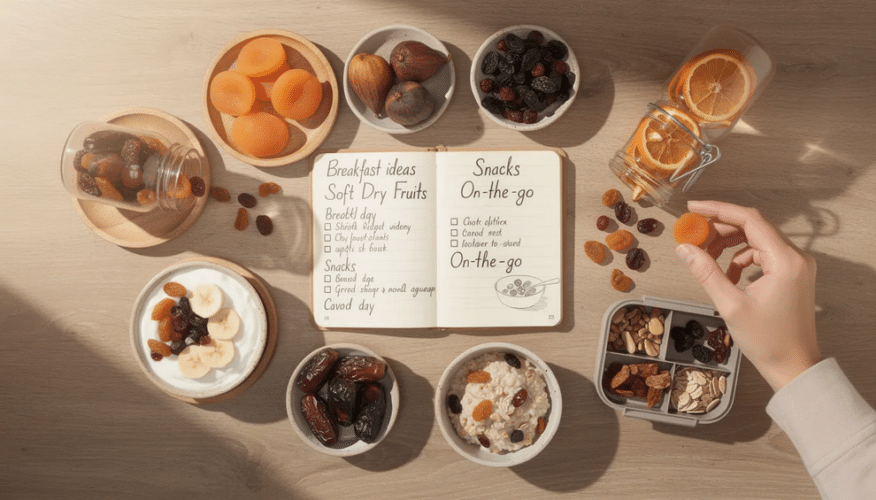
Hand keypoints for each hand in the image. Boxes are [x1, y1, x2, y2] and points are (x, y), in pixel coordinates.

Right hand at [675, 200, 821, 390]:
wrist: (795, 366)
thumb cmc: (768, 341)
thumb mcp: (730, 305)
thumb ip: (706, 272)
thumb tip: (684, 248)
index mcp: (785, 260)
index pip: (750, 219)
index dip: (718, 210)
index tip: (693, 209)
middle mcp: (796, 257)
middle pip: (753, 226)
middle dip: (720, 229)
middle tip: (693, 236)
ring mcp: (796, 266)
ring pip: (757, 239)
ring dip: (729, 244)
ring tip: (706, 257)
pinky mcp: (792, 275)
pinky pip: (763, 254)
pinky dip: (741, 258)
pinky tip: (727, 275)